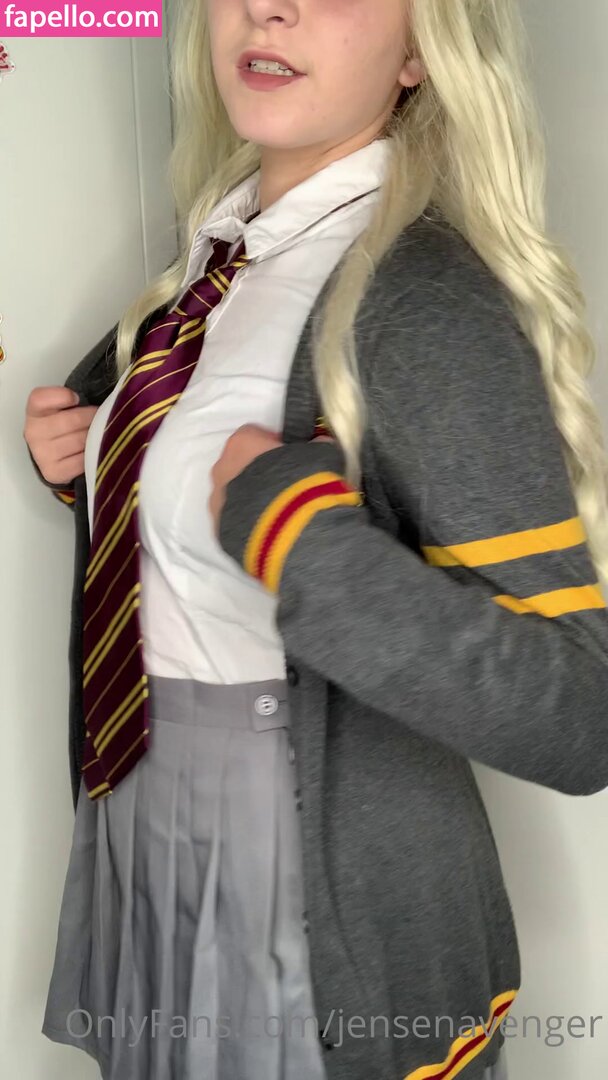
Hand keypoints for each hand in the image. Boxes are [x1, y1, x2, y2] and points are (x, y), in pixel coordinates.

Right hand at [24, 386, 98, 483]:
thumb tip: (99, 404)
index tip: (76, 399)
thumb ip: (70, 399)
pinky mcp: (53, 472)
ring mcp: (42, 454)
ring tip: (97, 434)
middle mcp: (33, 433)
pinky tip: (91, 450)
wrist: (54, 454)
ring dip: (95, 436)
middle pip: (73, 420)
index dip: (63, 396)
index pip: (41, 399)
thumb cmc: (62, 425)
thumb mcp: (62, 407)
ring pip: (81, 441)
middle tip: (100, 417)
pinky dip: (92, 454)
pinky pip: (83, 460)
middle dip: (92, 417)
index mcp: (34, 411)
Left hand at [208, 423, 335, 538]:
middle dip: (260, 472)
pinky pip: (234, 520)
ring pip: (234, 493)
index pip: (255, 434)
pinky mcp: (219, 529)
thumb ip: (317, 446)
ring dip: (252, 498)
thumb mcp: (321, 455)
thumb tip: (321, 443)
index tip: (291, 457)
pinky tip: (269, 529)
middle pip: (240, 464)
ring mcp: (217, 500)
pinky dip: (248, 521)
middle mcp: (223, 468)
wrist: (288, 531)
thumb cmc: (302, 483)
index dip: (275, 445)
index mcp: (242, 443)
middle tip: (285, 485)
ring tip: (279, 512)